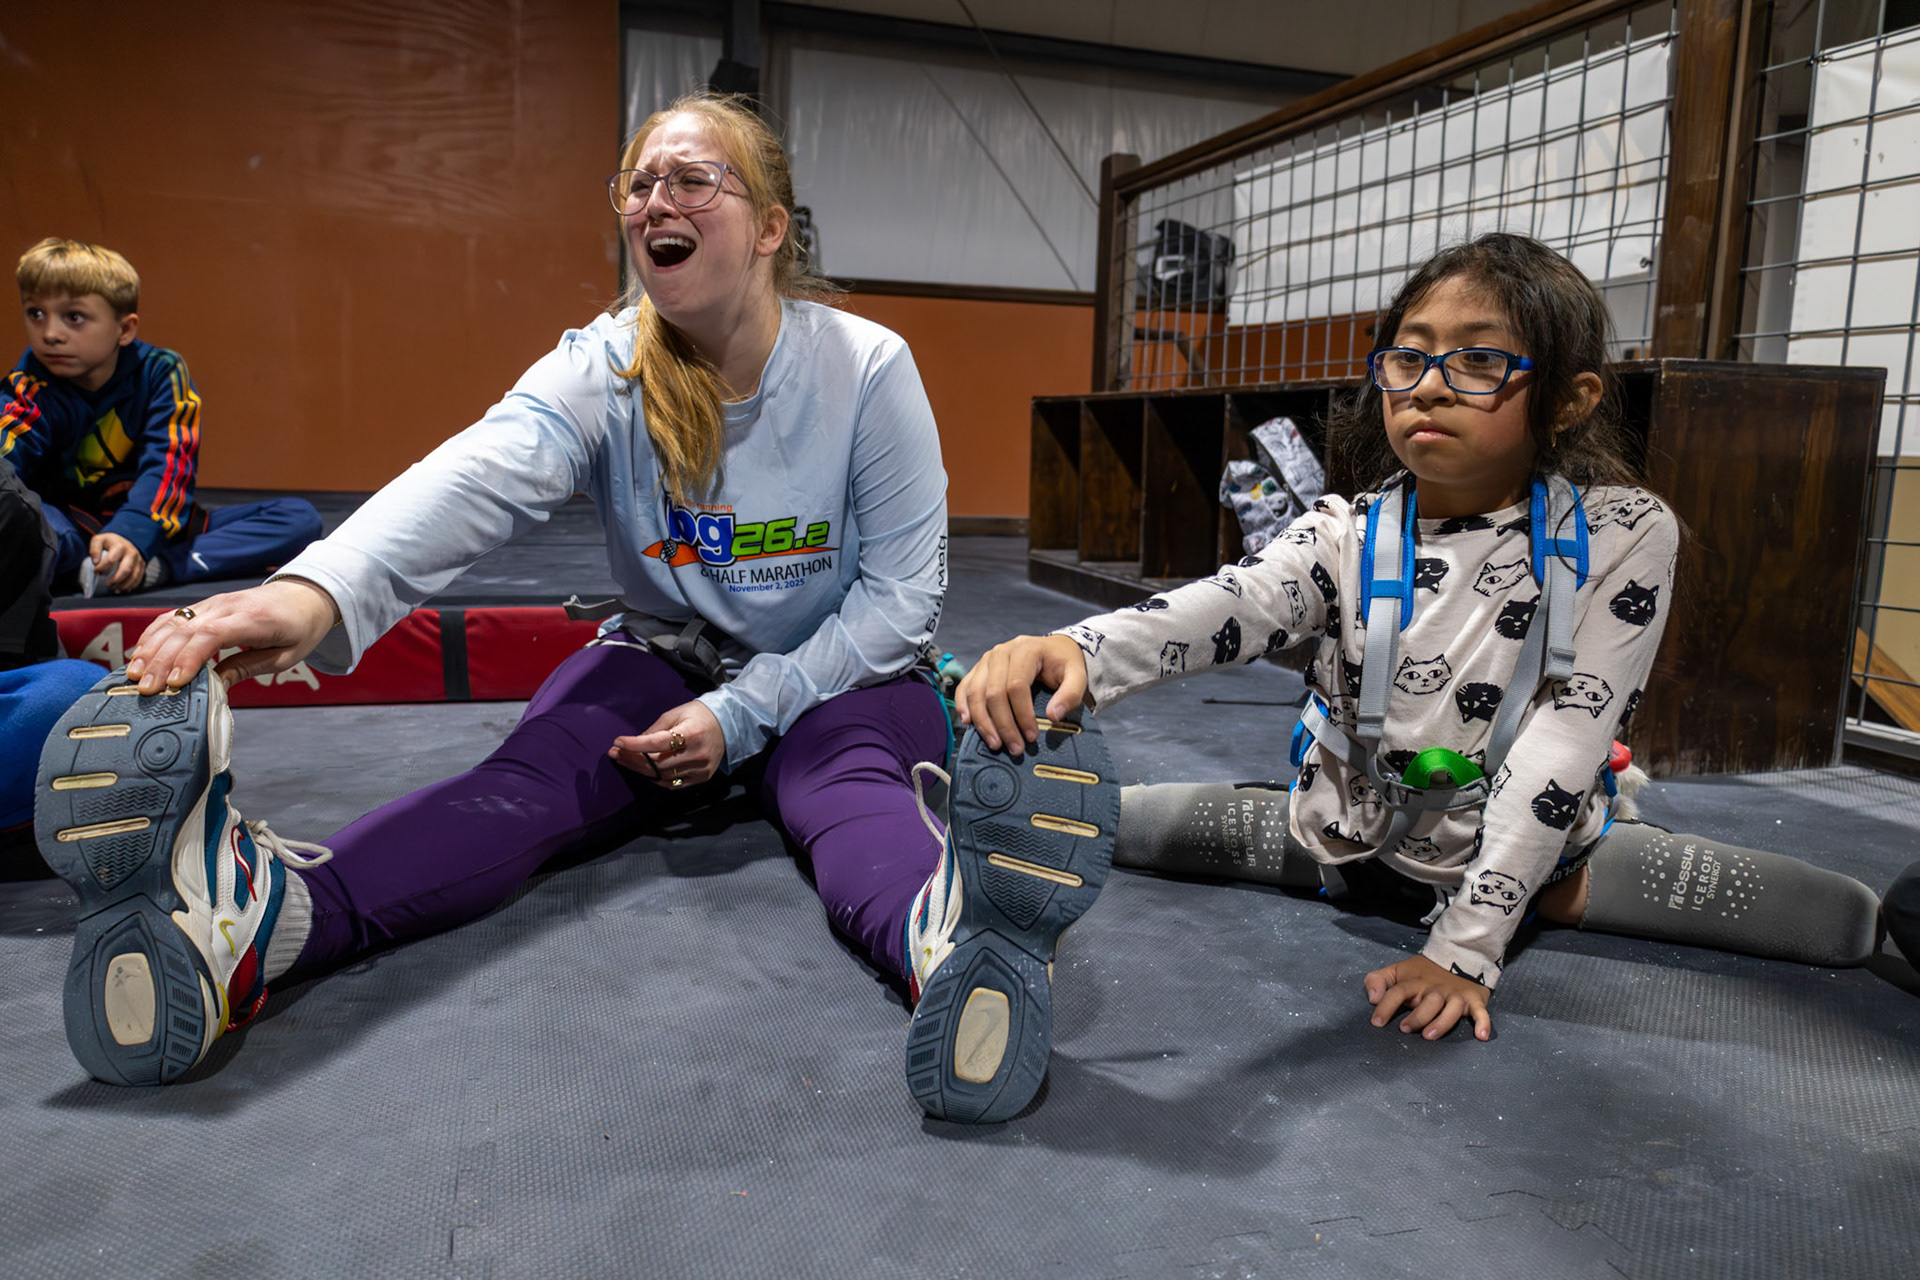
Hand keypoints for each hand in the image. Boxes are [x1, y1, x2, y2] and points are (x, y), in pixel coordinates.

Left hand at [89, 532, 145, 593]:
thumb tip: (95, 562)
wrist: (125, 540)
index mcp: (120, 546)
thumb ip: (94, 549)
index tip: (96, 571)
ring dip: (125, 585)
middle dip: (116, 579)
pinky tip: (124, 589)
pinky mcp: (142, 565)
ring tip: (116, 590)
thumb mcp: (99, 540)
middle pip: (126, 569)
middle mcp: (131, 553)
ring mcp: (138, 559)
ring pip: (134, 576)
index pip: (111, 560)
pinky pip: (139, 577)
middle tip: (107, 585)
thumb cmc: (110, 542)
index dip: (102, 568)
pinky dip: (132, 585)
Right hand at [125, 577, 339, 692]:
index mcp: (254, 619)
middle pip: (185, 630)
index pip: (212, 635)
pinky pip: (173, 616)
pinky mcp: (205, 605)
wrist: (305, 594)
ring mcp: (214, 603)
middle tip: (146, 688)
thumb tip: (216, 688)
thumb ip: (249, 668)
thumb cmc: (299, 627)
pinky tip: (141, 653)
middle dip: (161, 660)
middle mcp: (228, 606)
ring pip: (173, 621)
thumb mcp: (286, 656)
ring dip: (150, 648)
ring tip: (134, 675)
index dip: (189, 657)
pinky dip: (154, 634)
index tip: (175, 682)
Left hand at [610, 699, 725, 789]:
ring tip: (625, 760)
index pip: (658, 743)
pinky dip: (657, 778)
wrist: (727, 725)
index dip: (636, 745)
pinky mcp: (702, 777)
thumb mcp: (675, 714)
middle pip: (657, 763)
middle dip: (633, 758)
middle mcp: (698, 753)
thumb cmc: (699, 716)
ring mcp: (701, 768)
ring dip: (641, 769)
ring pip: (663, 775)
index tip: (618, 742)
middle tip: (616, 753)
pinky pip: (673, 784)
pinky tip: (645, 769)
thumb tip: (635, 744)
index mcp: (692, 733)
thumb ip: (655, 730)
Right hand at [953, 633, 1087, 758]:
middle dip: (1003, 724)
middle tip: (1014, 748)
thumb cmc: (1064, 664)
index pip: (1016, 686)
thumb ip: (1070, 695)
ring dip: (983, 721)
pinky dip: (963, 705)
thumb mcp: (1077, 676)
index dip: (1022, 714)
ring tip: (995, 743)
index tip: (1032, 736)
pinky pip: (965, 687)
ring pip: (976, 692)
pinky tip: (968, 722)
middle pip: (994, 692)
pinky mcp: (979, 668)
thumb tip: (1053, 716)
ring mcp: (987, 660)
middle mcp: (1001, 652)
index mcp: (1025, 650)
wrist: (1054, 650)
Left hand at [1364, 955, 1492, 1041]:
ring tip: (1429, 1035)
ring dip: (1441, 1023)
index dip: (1386, 1006)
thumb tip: (1372, 998)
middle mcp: (1436, 989)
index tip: (1376, 1022)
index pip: (1398, 991)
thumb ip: (1377, 980)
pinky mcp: (1474, 1000)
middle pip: (1427, 1002)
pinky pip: (1480, 1011)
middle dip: (1416, 1016)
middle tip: (1405, 1029)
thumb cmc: (1423, 972)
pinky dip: (1483, 1022)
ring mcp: (1456, 995)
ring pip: (1450, 1009)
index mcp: (1415, 982)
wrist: (1458, 954)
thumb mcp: (1397, 971)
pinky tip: (1481, 1035)